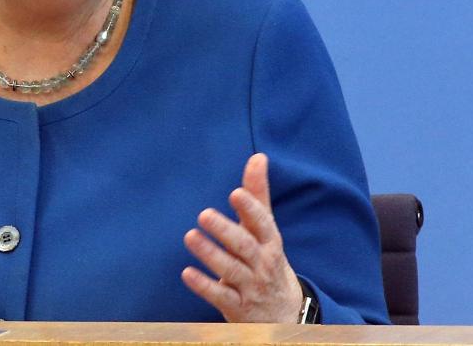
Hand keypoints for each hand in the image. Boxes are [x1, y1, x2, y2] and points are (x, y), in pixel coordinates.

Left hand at [181, 153, 303, 322]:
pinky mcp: (237, 306)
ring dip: (210, 254)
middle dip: (225, 231)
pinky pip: (220, 296)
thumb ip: (258, 195)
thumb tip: (258, 157)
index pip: (263, 224)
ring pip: (230, 270)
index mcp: (270, 243)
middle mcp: (262, 264)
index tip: (236, 193)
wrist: (286, 315)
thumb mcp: (267, 231)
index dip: (251, 209)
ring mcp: (250, 287)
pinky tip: (187, 273)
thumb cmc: (268, 260)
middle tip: (204, 215)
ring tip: (190, 237)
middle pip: (245, 246)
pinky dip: (204, 285)